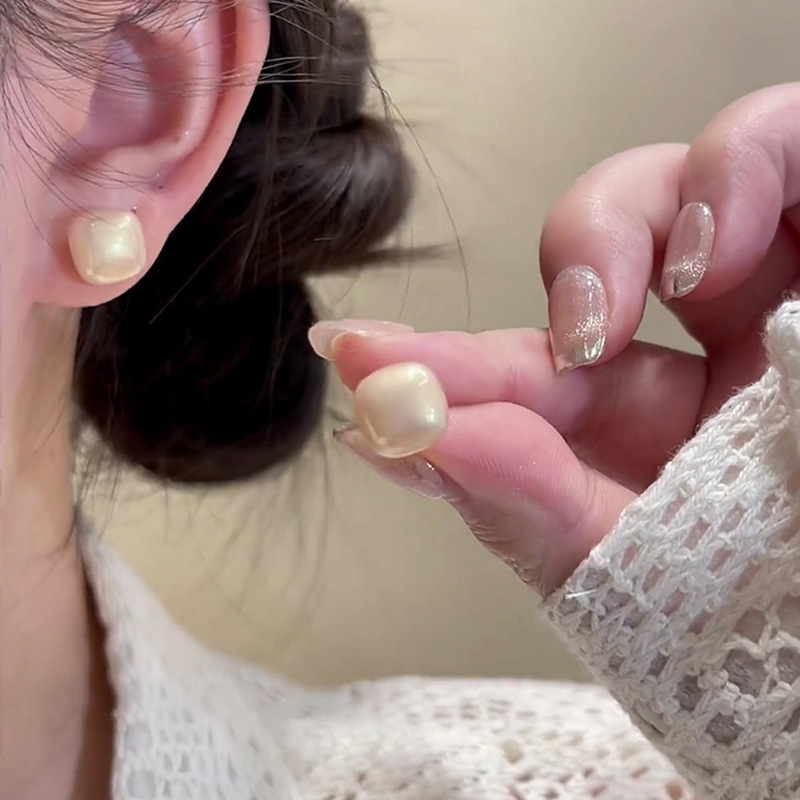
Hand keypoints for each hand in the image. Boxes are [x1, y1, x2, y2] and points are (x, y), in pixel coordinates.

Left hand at [310, 84, 799, 595]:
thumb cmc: (763, 615)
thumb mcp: (635, 568)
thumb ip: (515, 502)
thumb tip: (385, 439)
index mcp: (639, 426)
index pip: (521, 371)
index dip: (436, 356)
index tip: (351, 352)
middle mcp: (701, 348)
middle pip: (604, 247)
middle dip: (578, 257)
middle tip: (576, 330)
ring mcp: (780, 291)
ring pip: (697, 176)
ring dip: (667, 206)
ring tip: (676, 279)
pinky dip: (756, 175)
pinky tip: (727, 249)